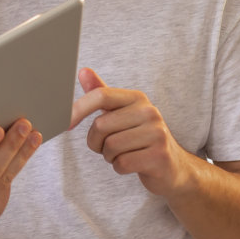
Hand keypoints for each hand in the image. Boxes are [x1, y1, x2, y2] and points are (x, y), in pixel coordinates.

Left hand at [69, 67, 191, 196]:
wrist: (173, 167)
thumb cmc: (140, 138)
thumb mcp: (122, 114)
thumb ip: (102, 94)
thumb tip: (83, 71)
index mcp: (138, 98)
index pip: (100, 95)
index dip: (78, 110)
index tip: (66, 125)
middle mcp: (150, 112)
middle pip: (100, 125)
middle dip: (96, 142)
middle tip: (108, 147)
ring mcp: (157, 133)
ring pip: (110, 147)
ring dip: (109, 156)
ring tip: (124, 154)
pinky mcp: (159, 156)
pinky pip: (121, 163)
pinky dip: (119, 167)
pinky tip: (132, 164)